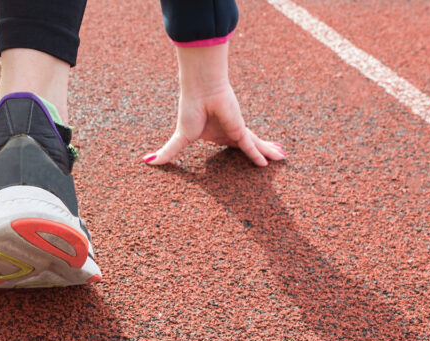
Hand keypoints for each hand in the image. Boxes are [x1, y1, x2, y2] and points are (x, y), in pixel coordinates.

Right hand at [143, 43, 284, 166]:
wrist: (200, 89)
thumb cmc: (189, 109)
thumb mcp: (180, 138)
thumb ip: (169, 152)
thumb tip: (146, 161)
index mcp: (215, 134)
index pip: (229, 146)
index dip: (238, 152)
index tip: (245, 157)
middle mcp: (228, 132)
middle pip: (246, 146)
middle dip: (259, 151)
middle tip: (272, 159)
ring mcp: (236, 131)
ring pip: (254, 146)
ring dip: (268, 152)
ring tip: (282, 158)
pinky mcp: (240, 131)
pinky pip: (252, 147)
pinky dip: (261, 154)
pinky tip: (271, 162)